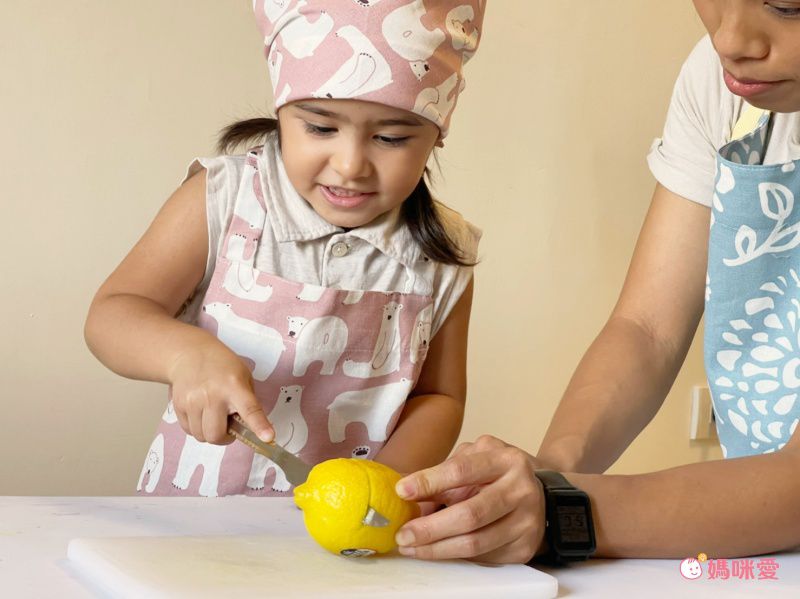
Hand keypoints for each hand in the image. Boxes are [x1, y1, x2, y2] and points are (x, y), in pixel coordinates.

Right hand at [167, 339, 273, 444]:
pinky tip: (201, 412)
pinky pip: (189, 430)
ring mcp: (192, 401)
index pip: (250, 410)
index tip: (267, 438)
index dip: (259, 426)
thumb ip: (248, 401)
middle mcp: (212, 395)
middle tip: (228, 425)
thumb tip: (252, 428)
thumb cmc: (221, 365)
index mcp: (234, 387)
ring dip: (210, 432)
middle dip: (224, 437)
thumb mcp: (243, 377)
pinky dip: (197, 427)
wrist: (189, 354)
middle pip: (216, 435)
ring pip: (201, 436)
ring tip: (214, 415)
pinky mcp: (178, 406)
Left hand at [394, 435, 545, 563]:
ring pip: (475, 543)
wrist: (539, 494)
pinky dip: (455, 555)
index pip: (463, 470)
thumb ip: (443, 475)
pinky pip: (483, 557)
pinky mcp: (524, 548)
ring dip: (437, 549)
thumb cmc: (496, 475)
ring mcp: (526, 521)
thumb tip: (406, 494)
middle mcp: (520, 490)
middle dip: (430, 528)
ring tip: (411, 547)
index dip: (430, 481)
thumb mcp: (474, 461)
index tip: (402, 491)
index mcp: (505, 461)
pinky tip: (437, 550)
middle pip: (470, 515)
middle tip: (403, 535)